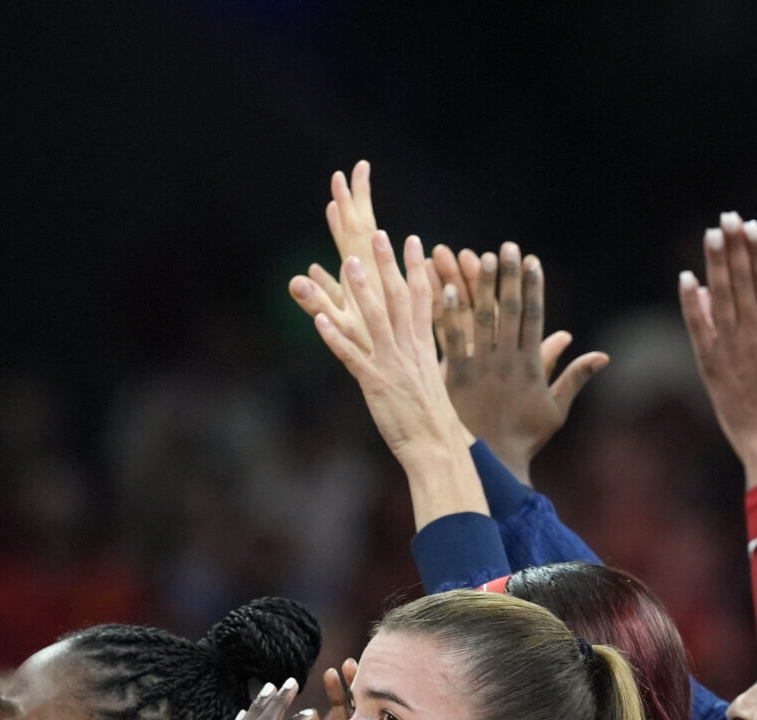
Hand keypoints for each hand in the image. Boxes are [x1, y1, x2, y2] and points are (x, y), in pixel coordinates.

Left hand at [291, 175, 469, 467]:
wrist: (438, 449)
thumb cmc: (436, 423)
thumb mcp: (433, 384)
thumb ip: (426, 361)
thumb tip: (424, 352)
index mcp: (424, 348)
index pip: (422, 299)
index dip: (415, 268)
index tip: (412, 240)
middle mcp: (409, 350)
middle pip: (398, 299)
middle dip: (387, 265)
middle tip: (379, 233)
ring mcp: (392, 365)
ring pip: (375, 320)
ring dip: (361, 290)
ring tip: (348, 263)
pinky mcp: (374, 384)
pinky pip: (352, 357)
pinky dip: (335, 338)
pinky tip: (318, 322)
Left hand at [432, 241, 606, 484]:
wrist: (492, 464)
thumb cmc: (525, 437)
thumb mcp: (556, 409)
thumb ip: (575, 377)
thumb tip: (602, 355)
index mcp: (531, 365)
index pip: (533, 317)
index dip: (533, 288)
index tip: (532, 261)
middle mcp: (507, 361)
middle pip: (508, 311)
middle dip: (508, 277)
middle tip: (506, 247)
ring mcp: (481, 368)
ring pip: (480, 319)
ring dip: (478, 287)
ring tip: (476, 257)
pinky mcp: (456, 377)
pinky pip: (451, 341)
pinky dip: (448, 315)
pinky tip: (443, 289)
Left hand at [680, 212, 756, 485]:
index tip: (754, 227)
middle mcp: (753, 336)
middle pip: (742, 282)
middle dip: (736, 248)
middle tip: (729, 217)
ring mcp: (729, 350)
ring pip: (720, 298)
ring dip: (715, 265)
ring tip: (712, 235)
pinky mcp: (711, 367)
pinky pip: (698, 328)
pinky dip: (692, 303)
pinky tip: (687, 280)